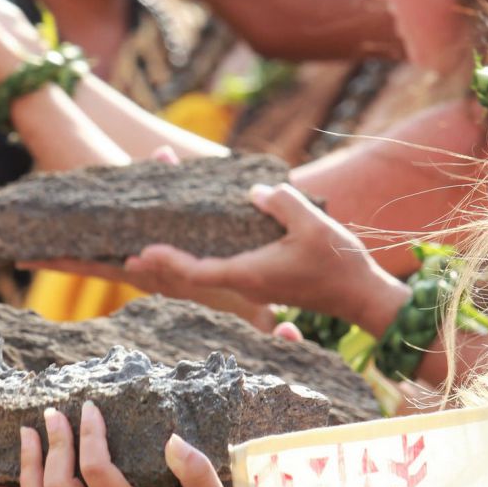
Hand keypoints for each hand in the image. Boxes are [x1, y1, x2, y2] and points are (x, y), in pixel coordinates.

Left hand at [125, 184, 406, 331]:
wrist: (360, 295)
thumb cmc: (338, 262)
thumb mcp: (312, 225)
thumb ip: (281, 202)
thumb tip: (254, 191)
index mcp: (248, 273)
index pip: (197, 271)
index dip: (168, 261)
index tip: (144, 251)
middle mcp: (243, 283)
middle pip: (190, 278)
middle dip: (159, 265)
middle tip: (127, 255)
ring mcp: (250, 284)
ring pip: (201, 277)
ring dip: (173, 265)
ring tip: (145, 252)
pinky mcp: (259, 280)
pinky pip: (216, 274)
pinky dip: (194, 263)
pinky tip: (187, 250)